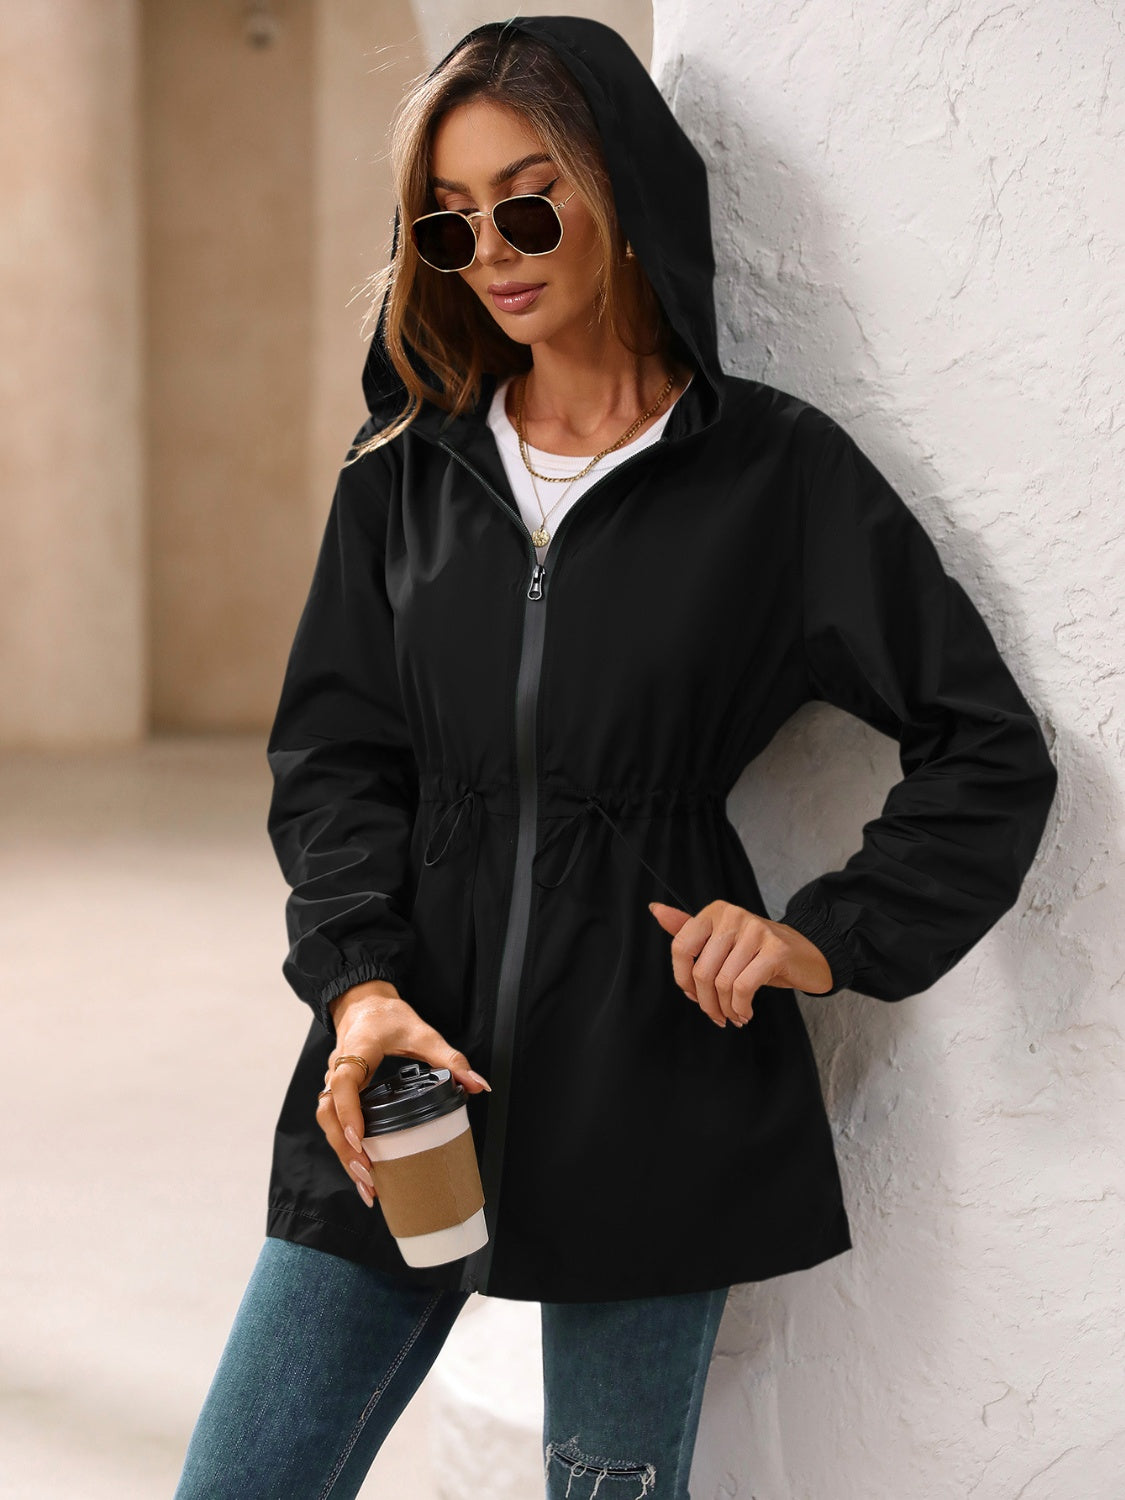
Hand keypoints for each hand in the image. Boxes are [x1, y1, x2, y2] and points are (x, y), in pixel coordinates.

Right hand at [320, 980, 490, 1208]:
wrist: (363, 1002)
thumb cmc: (389, 1016)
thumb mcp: (422, 1033)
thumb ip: (450, 1058)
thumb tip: (479, 1085)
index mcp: (357, 1050)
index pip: (344, 1083)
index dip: (349, 1111)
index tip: (361, 1139)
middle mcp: (337, 1068)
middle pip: (328, 1113)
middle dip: (345, 1147)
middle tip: (368, 1174)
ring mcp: (332, 1082)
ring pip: (327, 1122)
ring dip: (343, 1154)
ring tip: (366, 1185)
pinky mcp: (337, 1094)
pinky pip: (334, 1123)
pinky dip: (345, 1148)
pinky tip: (362, 1171)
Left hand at [647, 901, 832, 1025]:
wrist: (805, 954)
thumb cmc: (757, 952)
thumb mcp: (721, 941)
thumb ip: (688, 929)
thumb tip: (654, 909)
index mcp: (715, 911)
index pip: (681, 947)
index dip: (683, 979)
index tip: (694, 995)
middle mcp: (733, 915)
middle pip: (702, 971)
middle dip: (707, 1002)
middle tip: (717, 1016)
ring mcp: (756, 930)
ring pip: (723, 982)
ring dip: (726, 1009)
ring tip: (733, 1015)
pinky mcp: (775, 950)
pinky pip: (744, 987)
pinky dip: (741, 1007)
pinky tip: (745, 1012)